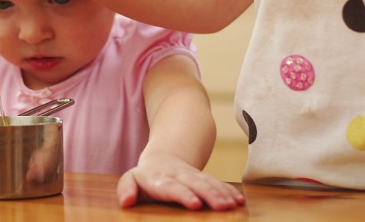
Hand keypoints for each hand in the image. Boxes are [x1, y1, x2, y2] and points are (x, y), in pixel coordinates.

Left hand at [116, 154, 244, 210]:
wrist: (162, 158)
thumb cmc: (145, 177)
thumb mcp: (130, 179)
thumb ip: (126, 188)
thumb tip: (126, 203)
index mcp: (159, 177)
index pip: (171, 187)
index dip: (183, 194)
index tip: (195, 204)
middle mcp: (178, 174)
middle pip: (195, 184)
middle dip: (209, 194)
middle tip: (221, 207)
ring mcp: (193, 175)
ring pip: (209, 182)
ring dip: (222, 194)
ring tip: (234, 205)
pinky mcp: (203, 178)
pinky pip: (217, 183)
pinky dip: (228, 192)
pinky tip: (239, 201)